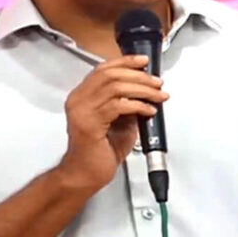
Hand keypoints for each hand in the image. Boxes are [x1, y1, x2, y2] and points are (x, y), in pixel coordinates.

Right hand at [57, 55, 167, 190]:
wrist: (85, 175)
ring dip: (142, 89)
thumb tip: (146, 90)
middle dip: (138, 75)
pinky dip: (138, 105)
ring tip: (158, 95)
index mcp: (82, 95)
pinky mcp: (89, 124)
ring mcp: (82, 111)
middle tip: (157, 81)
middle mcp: (78, 99)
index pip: (103, 69)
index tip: (144, 61)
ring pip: (115, 88)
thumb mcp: (118, 121)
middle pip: (110, 75)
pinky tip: (149, 110)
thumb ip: (127, 104)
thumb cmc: (100, 152)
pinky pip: (118, 106)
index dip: (125, 61)